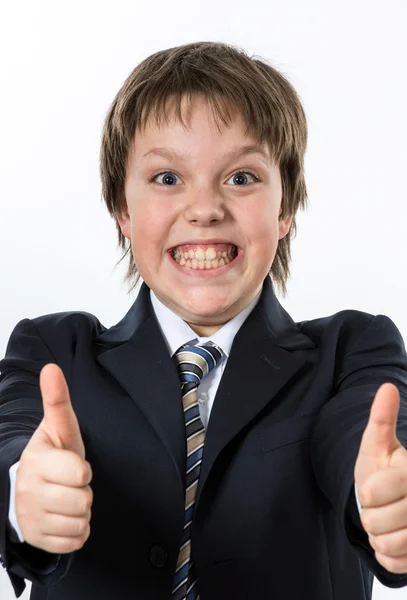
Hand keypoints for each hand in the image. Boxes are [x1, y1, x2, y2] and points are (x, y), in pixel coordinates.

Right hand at [15, 363, 92, 553]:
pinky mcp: (37, 540)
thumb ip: (57, 400)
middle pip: (83, 501)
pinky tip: (64, 517)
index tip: (70, 464)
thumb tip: (51, 368)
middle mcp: (29, 492)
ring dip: (80, 512)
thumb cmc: (52, 455)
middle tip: (69, 484)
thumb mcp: (57, 427)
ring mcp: (31, 518)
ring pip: (80, 522)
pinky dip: (76, 532)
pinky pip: (75, 541)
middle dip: (83, 492)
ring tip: (66, 498)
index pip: (80, 474)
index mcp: (36, 462)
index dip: (82, 470)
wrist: (25, 488)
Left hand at [355, 382, 406, 573]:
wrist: (394, 502)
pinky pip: (393, 563)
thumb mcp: (378, 444)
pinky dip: (387, 555)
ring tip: (388, 521)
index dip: (367, 491)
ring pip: (386, 544)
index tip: (374, 486)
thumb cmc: (383, 470)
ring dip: (378, 536)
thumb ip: (382, 418)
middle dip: (370, 514)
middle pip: (376, 522)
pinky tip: (396, 538)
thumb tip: (387, 387)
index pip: (372, 492)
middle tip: (380, 505)